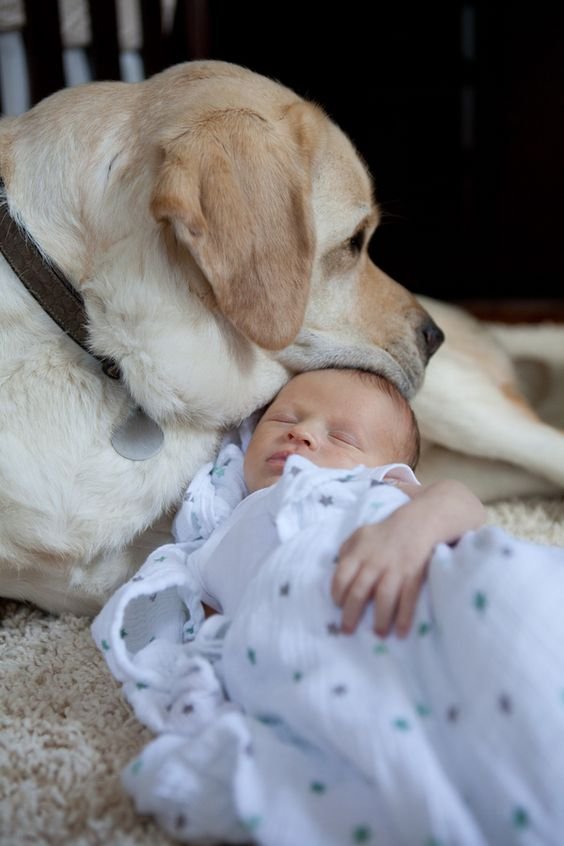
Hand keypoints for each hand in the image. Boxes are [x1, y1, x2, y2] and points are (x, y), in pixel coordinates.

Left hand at [331, 513, 430, 637]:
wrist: (416, 523)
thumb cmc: (383, 533)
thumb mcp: (359, 535)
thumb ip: (346, 551)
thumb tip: (335, 568)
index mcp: (359, 554)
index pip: (341, 577)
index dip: (337, 594)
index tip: (338, 605)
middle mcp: (375, 563)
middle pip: (359, 591)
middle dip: (351, 614)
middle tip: (347, 630)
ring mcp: (395, 569)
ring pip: (384, 597)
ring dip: (380, 619)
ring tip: (377, 634)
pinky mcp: (414, 575)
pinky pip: (408, 599)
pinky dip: (404, 617)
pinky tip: (400, 632)